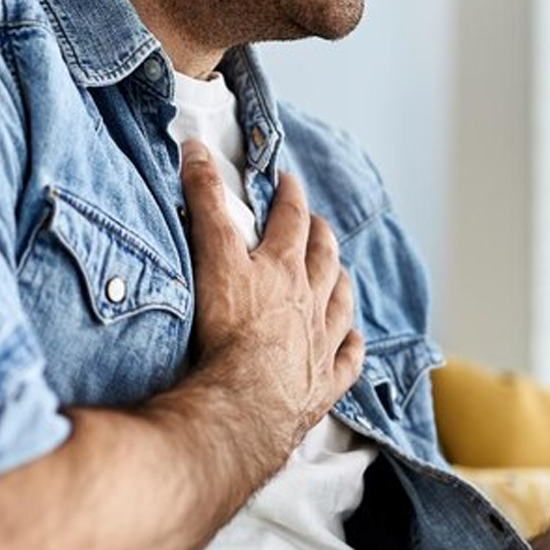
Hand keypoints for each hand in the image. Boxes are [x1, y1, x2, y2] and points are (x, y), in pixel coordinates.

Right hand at [180, 140, 363, 463]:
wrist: (247, 402)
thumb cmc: (228, 331)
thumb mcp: (212, 255)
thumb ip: (205, 201)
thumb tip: (196, 147)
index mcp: (283, 268)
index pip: (291, 220)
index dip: (290, 197)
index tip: (289, 182)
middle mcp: (310, 301)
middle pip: (323, 259)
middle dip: (320, 236)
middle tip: (318, 224)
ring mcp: (321, 343)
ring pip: (340, 304)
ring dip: (340, 284)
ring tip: (340, 274)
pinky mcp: (323, 385)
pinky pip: (347, 361)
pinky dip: (351, 347)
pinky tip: (353, 341)